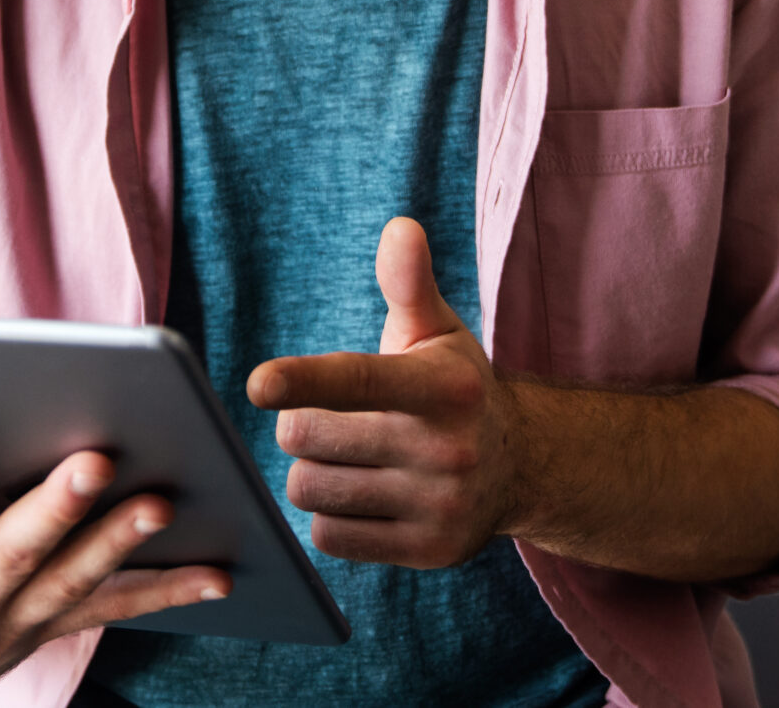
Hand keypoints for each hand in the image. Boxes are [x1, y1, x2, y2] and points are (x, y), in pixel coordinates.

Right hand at [0, 413, 228, 707]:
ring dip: (120, 542)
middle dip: (55, 508)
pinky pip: (114, 610)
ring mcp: (10, 627)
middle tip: (94, 460)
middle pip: (12, 555)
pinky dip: (169, 592)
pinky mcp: (47, 627)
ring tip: (162, 501)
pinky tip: (221, 572)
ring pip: (73, 583)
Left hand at [248, 217, 525, 568]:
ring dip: (311, 470)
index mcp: (445, 387)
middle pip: (310, 439)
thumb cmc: (455, 387)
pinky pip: (330, 537)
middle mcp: (448, 449)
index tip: (257, 384)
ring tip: (344, 455)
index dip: (304, 380)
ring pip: (313, 489)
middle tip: (323, 417)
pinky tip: (360, 493)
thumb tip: (400, 227)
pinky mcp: (427, 551)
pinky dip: (329, 515)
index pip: (359, 380)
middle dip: (298, 424)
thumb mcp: (438, 330)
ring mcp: (439, 506)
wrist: (521, 466)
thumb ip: (409, 282)